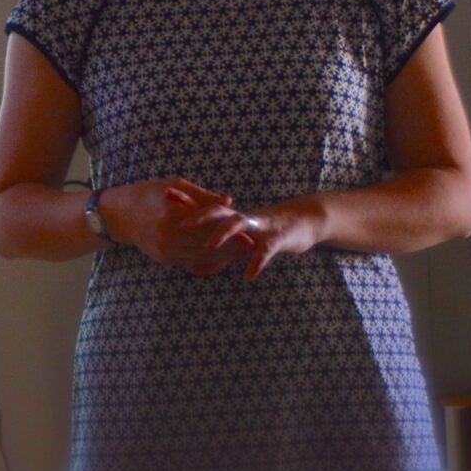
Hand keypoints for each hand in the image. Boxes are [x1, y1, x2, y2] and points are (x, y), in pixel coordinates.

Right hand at [100, 178, 246, 275]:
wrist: (118, 215)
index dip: (230, 234)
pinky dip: (208, 259)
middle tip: (253, 246)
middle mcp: (166, 236)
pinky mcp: (163, 259)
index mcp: (170, 215)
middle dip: (232, 248)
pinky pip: (191, 261)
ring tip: (243, 253)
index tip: (250, 235)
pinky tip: (224, 256)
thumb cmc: (147, 193)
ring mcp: (164, 250)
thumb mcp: (174, 185)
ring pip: (200, 257)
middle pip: (207, 245)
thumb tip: (229, 200)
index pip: (207, 228)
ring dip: (223, 256)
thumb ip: (202, 195)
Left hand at [181, 200, 323, 280]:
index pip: (204, 207)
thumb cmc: (267, 232)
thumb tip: (193, 269)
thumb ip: (218, 255)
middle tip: (179, 223)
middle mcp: (243, 218)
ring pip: (239, 224)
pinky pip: (267, 250)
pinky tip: (249, 275)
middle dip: (198, 215)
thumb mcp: (241, 243)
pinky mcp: (279, 238)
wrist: (306, 221)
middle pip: (217, 211)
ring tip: (208, 245)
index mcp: (232, 217)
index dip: (185, 202)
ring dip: (223, 233)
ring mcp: (260, 227)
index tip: (164, 194)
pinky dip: (257, 262)